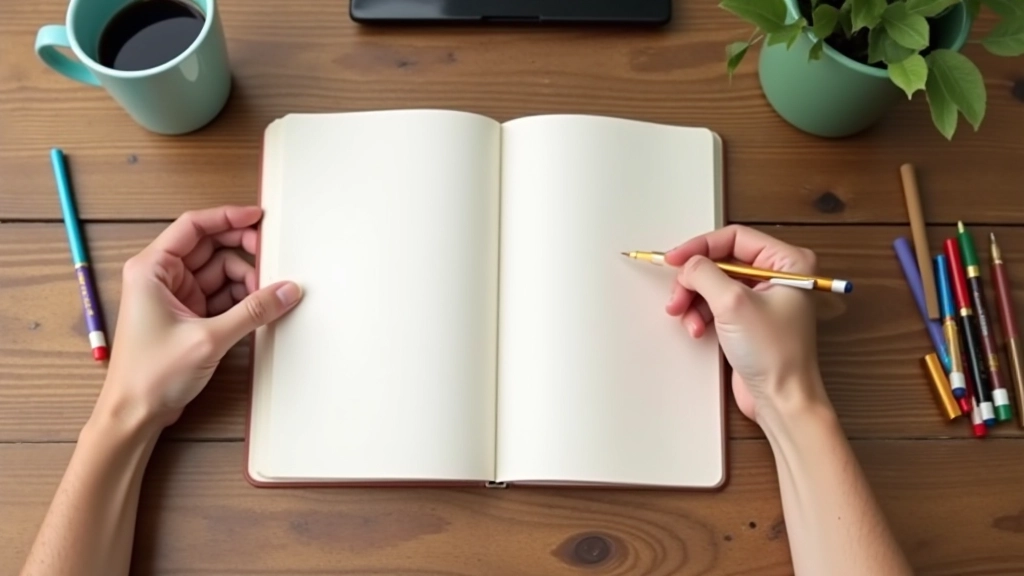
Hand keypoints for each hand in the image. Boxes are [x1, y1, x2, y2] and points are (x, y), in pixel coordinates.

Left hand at [97, 206, 301, 428]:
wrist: (135, 413)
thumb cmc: (150, 375)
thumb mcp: (209, 338)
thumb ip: (253, 311)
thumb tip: (287, 290)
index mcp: (152, 269)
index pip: (193, 226)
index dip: (228, 217)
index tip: (258, 217)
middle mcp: (161, 277)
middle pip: (209, 247)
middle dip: (242, 251)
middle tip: (271, 256)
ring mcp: (175, 296)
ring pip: (220, 273)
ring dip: (245, 280)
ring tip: (266, 295)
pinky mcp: (188, 316)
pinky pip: (221, 296)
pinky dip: (241, 299)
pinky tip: (259, 307)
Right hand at [664, 225, 828, 423]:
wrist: (782, 399)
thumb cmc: (777, 355)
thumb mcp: (733, 304)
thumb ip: (705, 274)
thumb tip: (687, 263)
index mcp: (788, 263)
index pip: (735, 238)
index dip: (701, 246)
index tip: (675, 259)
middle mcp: (777, 277)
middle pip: (720, 262)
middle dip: (694, 280)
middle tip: (678, 295)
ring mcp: (762, 299)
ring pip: (713, 285)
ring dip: (694, 301)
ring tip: (687, 318)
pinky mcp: (748, 320)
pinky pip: (715, 305)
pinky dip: (700, 315)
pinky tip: (698, 330)